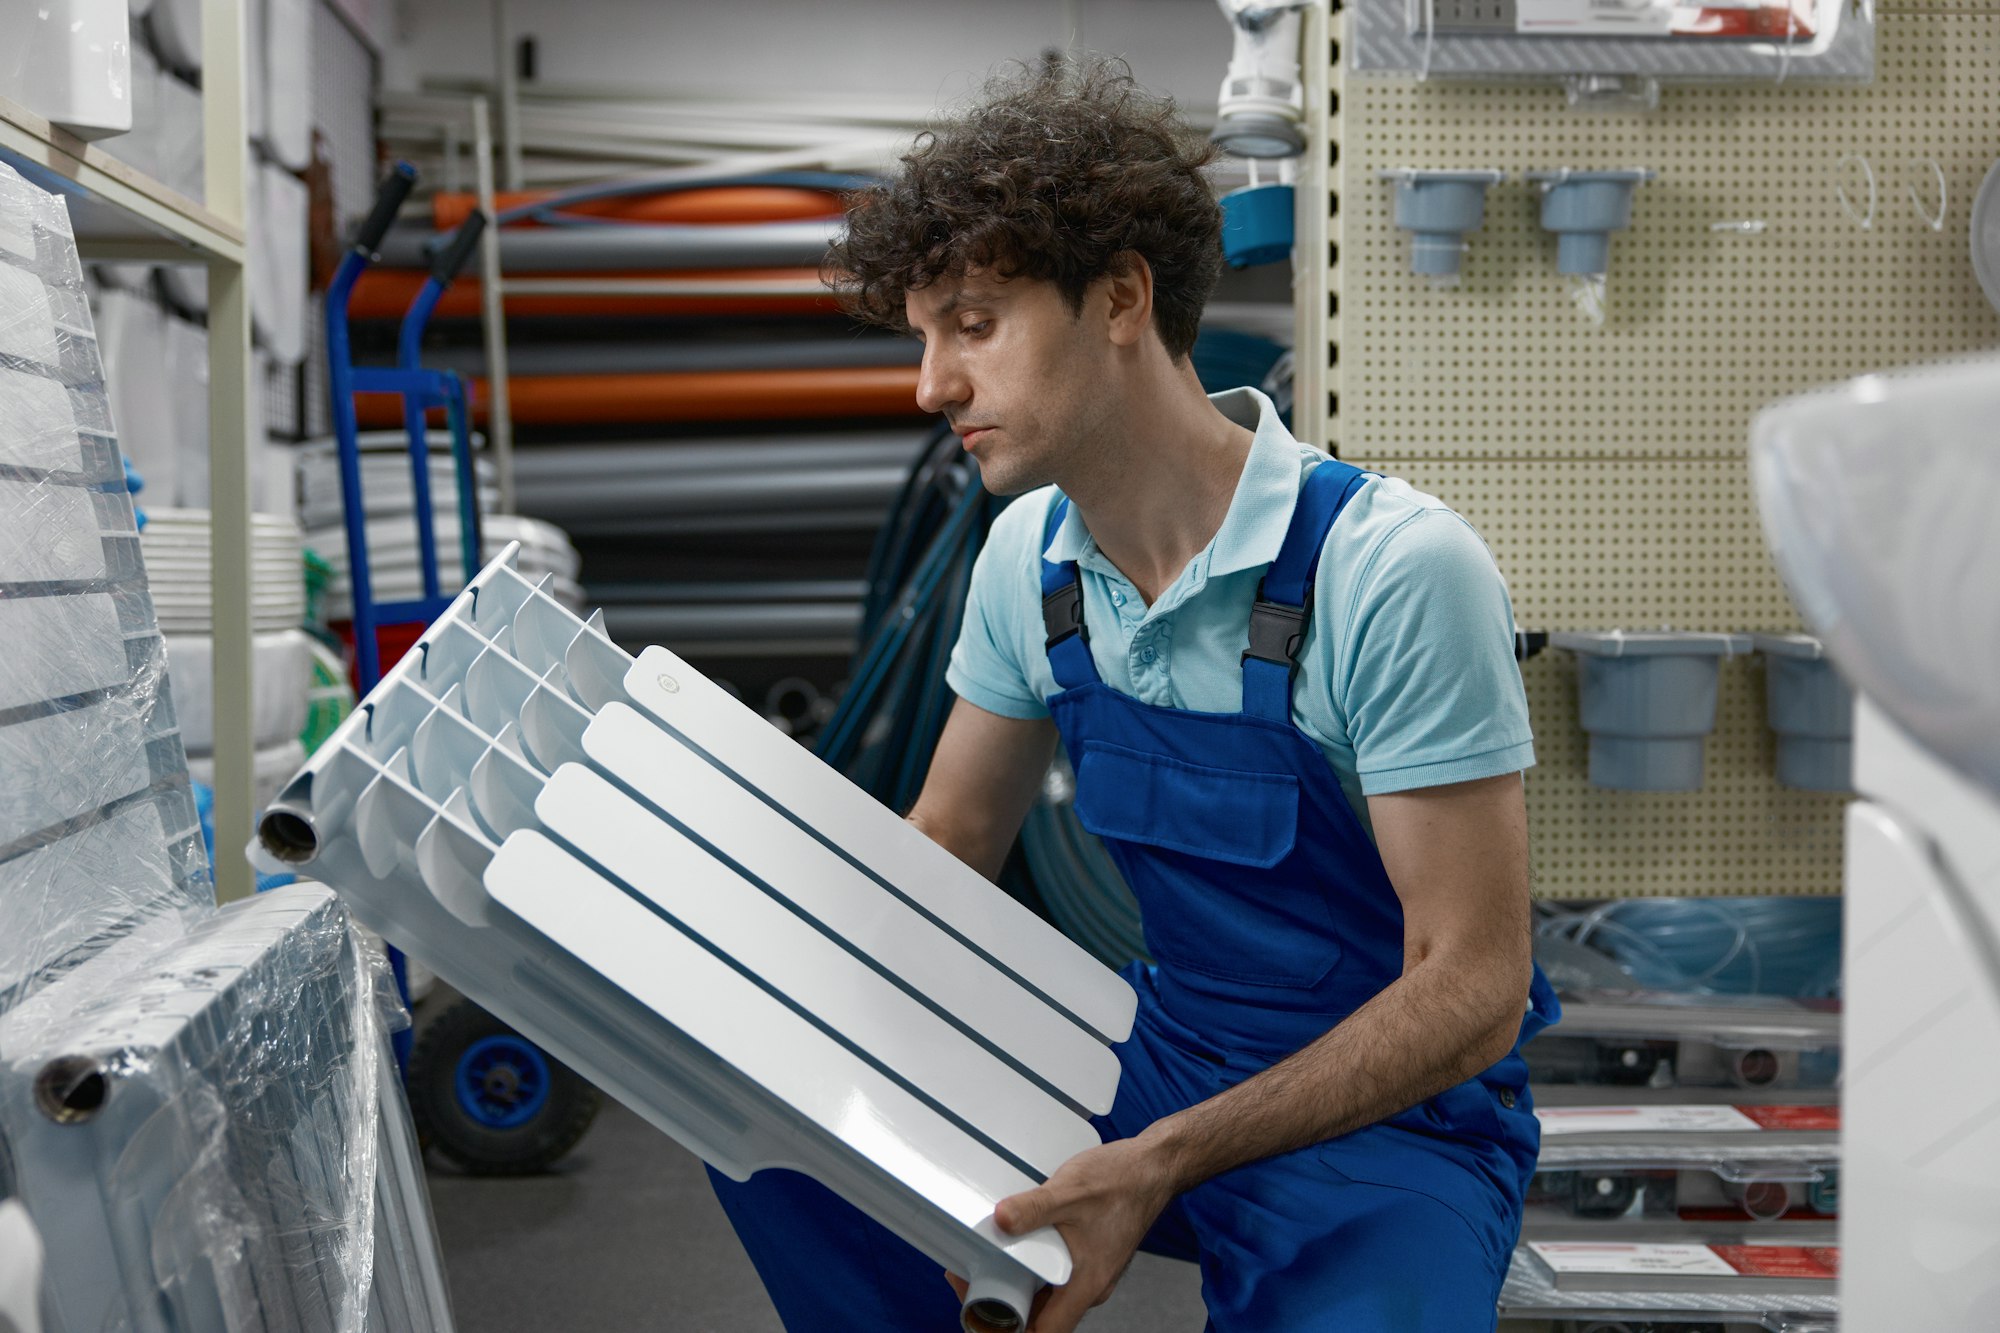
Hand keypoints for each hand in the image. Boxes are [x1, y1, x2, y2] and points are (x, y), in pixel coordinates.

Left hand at [988, 1137, 1181, 1332]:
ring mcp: (1091, 1272)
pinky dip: (1037, 1264)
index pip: (1046, 1331)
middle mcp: (1090, 1285)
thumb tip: (1001, 1220)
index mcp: (1086, 1284)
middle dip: (1007, 1301)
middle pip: (1042, 1313)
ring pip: (1049, 1292)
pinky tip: (1023, 1240)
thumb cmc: (1123, 1181)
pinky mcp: (1090, 1256)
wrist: (1152, 1167)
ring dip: (1021, 1280)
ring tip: (993, 1256)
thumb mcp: (1070, 1191)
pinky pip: (1058, 1272)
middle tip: (976, 1275)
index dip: (1013, 1327)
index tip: (985, 1309)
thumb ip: (1033, 1208)